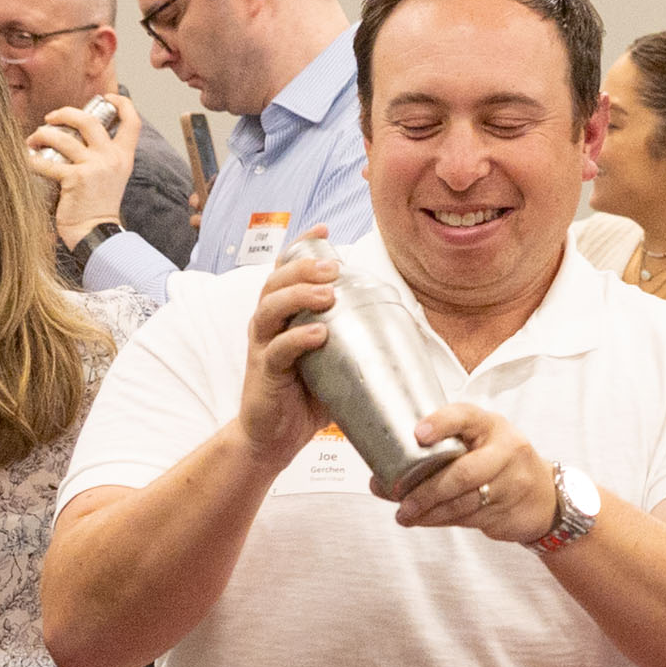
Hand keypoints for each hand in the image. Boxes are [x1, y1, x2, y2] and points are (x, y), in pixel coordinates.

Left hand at [31, 100, 134, 240]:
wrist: (98, 234)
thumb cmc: (98, 207)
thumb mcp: (111, 177)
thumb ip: (102, 156)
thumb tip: (77, 135)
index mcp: (124, 156)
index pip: (132, 121)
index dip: (121, 103)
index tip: (105, 98)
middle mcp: (112, 158)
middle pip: (89, 120)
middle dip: (65, 113)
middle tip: (50, 119)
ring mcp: (94, 167)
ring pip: (62, 138)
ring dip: (42, 135)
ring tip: (33, 141)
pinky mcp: (75, 179)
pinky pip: (46, 163)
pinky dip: (32, 160)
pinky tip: (27, 161)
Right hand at [234, 241, 338, 465]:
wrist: (274, 437)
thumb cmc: (304, 396)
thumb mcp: (331, 360)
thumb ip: (352, 340)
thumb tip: (403, 328)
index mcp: (282, 315)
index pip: (285, 271)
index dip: (300, 248)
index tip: (322, 229)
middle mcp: (267, 325)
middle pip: (275, 282)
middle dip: (303, 268)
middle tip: (333, 266)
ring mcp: (262, 347)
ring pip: (270, 309)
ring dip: (299, 297)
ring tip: (328, 294)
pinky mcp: (264, 373)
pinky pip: (277, 350)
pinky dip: (297, 339)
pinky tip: (318, 334)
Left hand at [388, 401, 562, 543]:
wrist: (544, 497)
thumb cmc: (498, 464)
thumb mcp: (476, 446)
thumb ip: (437, 455)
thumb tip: (378, 480)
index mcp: (491, 425)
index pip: (466, 417)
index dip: (441, 424)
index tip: (417, 434)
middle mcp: (506, 450)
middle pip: (463, 472)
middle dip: (427, 489)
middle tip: (401, 499)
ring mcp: (511, 482)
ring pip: (464, 501)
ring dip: (430, 511)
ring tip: (406, 515)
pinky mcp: (508, 510)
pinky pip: (469, 517)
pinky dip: (442, 520)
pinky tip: (426, 520)